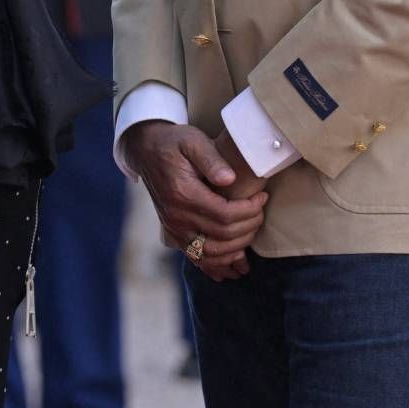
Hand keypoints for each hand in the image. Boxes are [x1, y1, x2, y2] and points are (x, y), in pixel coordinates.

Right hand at [124, 119, 267, 282]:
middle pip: (222, 236)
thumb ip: (211, 159)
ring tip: (251, 232)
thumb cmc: (173, 143)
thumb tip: (230, 179)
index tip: (262, 197)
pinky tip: (233, 267)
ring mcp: (174, 229)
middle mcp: (177, 217)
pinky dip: (217, 265)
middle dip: (249, 227)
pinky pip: (197, 259)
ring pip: (212, 253)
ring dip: (237, 249)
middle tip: (260, 212)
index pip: (225, 214)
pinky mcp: (174, 234)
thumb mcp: (192, 141)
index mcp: (183, 194)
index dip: (249, 210)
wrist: (146, 151)